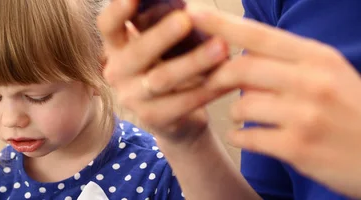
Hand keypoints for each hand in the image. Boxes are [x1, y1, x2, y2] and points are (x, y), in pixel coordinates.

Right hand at [97, 0, 228, 144]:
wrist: (176, 115)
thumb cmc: (171, 62)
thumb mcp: (165, 38)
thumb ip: (167, 19)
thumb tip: (186, 5)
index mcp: (116, 45)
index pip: (108, 25)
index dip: (117, 11)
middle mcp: (116, 71)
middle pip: (137, 52)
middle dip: (162, 34)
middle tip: (186, 19)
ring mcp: (132, 97)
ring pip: (162, 79)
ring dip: (194, 61)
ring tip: (222, 48)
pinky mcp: (153, 118)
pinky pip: (182, 103)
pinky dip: (208, 90)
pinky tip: (230, 79)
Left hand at [190, 8, 360, 197]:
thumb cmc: (351, 111)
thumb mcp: (330, 73)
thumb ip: (288, 62)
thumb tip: (239, 54)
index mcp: (317, 58)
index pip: (259, 35)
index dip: (221, 24)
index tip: (192, 13)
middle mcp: (312, 82)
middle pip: (240, 68)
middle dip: (217, 77)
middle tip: (211, 83)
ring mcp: (305, 115)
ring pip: (241, 103)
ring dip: (234, 110)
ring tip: (245, 115)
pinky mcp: (298, 147)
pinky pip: (246, 137)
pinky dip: (239, 136)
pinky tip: (246, 136)